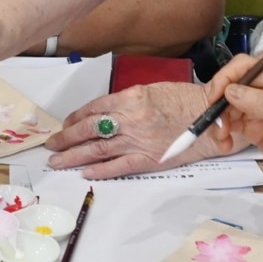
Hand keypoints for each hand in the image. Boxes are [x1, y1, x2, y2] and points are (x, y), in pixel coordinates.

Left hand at [45, 81, 223, 178]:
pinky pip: (118, 166)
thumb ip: (126, 100)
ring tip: (57, 161)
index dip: (74, 118)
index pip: (93, 108)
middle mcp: (131, 118)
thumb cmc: (184, 100)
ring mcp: (138, 140)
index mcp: (131, 97)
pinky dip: (99, 170)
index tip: (64, 125)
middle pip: (89, 129)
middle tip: (51, 145)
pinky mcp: (148, 159)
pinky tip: (85, 172)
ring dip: (74, 156)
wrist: (211, 118)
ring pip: (97, 149)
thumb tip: (103, 112)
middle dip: (66, 138)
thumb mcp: (152, 89)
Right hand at [204, 56, 262, 200]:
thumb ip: (261, 105)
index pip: (248, 68)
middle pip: (235, 86)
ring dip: (220, 121)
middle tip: (215, 123)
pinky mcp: (258, 130)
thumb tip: (232, 90)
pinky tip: (226, 144)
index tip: (214, 96)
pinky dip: (225, 132)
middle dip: (220, 103)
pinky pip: (233, 124)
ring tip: (221, 139)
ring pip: (230, 106)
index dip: (227, 78)